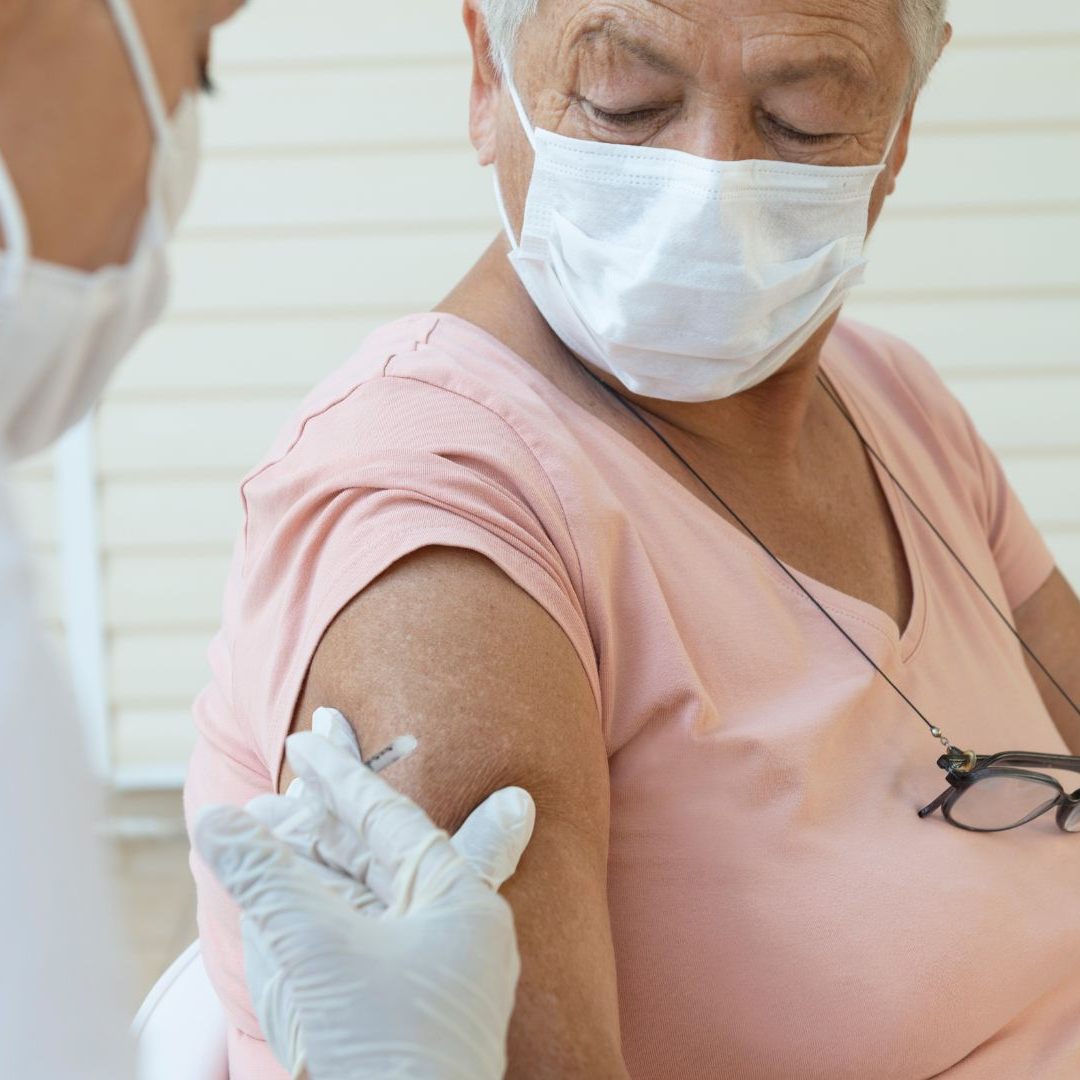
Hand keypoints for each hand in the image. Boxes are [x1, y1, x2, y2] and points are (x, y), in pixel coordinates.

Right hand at [195, 717, 533, 1079]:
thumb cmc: (383, 1051)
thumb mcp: (318, 952)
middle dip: (326, 816)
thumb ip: (267, 880)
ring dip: (318, 860)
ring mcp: (432, 967)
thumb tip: (215, 822)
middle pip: (378, 851)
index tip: (309, 737)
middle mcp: (456, 926)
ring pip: (366, 893)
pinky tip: (290, 881)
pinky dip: (326, 908)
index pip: (390, 817)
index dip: (342, 776)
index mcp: (461, 900)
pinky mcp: (404, 1002)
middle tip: (284, 773)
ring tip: (269, 822)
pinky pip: (363, 935)